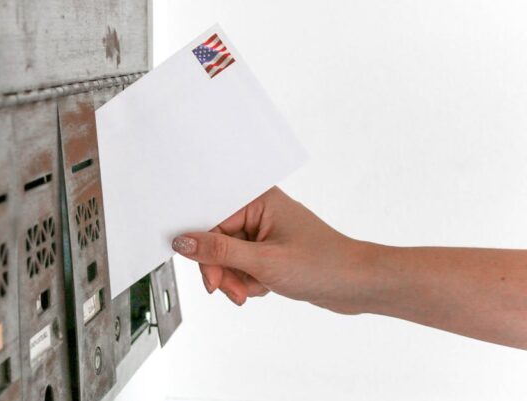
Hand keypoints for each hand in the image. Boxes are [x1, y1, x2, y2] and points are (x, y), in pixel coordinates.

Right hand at [172, 186, 372, 312]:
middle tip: (233, 289)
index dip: (205, 251)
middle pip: (217, 241)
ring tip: (253, 291)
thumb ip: (219, 252)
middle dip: (224, 270)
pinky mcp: (269, 250)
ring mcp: (264, 232)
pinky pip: (241, 266)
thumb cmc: (324, 264)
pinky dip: (248, 281)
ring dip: (236, 279)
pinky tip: (264, 287)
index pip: (211, 221)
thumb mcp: (264, 261)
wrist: (358, 285)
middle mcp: (259, 211)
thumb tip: (184, 242)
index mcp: (258, 199)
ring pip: (228, 257)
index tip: (210, 276)